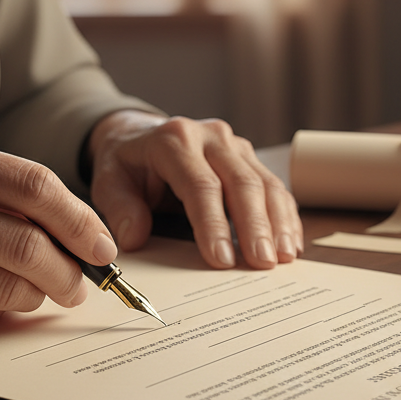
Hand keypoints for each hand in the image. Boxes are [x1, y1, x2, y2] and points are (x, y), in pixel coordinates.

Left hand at [88, 111, 302, 268]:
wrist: (141, 136)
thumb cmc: (128, 165)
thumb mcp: (109, 181)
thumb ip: (119, 209)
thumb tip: (134, 238)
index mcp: (174, 140)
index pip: (200, 185)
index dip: (213, 224)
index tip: (222, 259)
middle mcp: (211, 137)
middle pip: (241, 183)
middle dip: (255, 227)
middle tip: (262, 263)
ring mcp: (235, 145)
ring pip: (266, 184)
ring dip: (277, 223)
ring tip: (284, 257)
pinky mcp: (250, 157)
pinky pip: (275, 187)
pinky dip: (285, 216)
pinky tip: (290, 243)